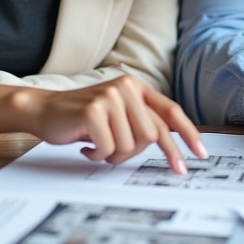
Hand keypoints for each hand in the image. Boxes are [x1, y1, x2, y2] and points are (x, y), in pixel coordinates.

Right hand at [0, 76, 207, 173]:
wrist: (43, 110)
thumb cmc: (82, 119)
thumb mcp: (117, 115)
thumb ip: (141, 123)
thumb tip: (171, 148)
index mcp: (136, 87)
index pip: (171, 112)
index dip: (188, 135)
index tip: (200, 156)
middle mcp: (126, 87)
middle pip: (152, 136)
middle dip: (134, 154)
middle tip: (113, 157)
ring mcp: (110, 96)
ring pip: (130, 145)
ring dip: (113, 156)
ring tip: (96, 148)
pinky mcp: (93, 109)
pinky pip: (108, 148)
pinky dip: (97, 156)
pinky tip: (84, 147)